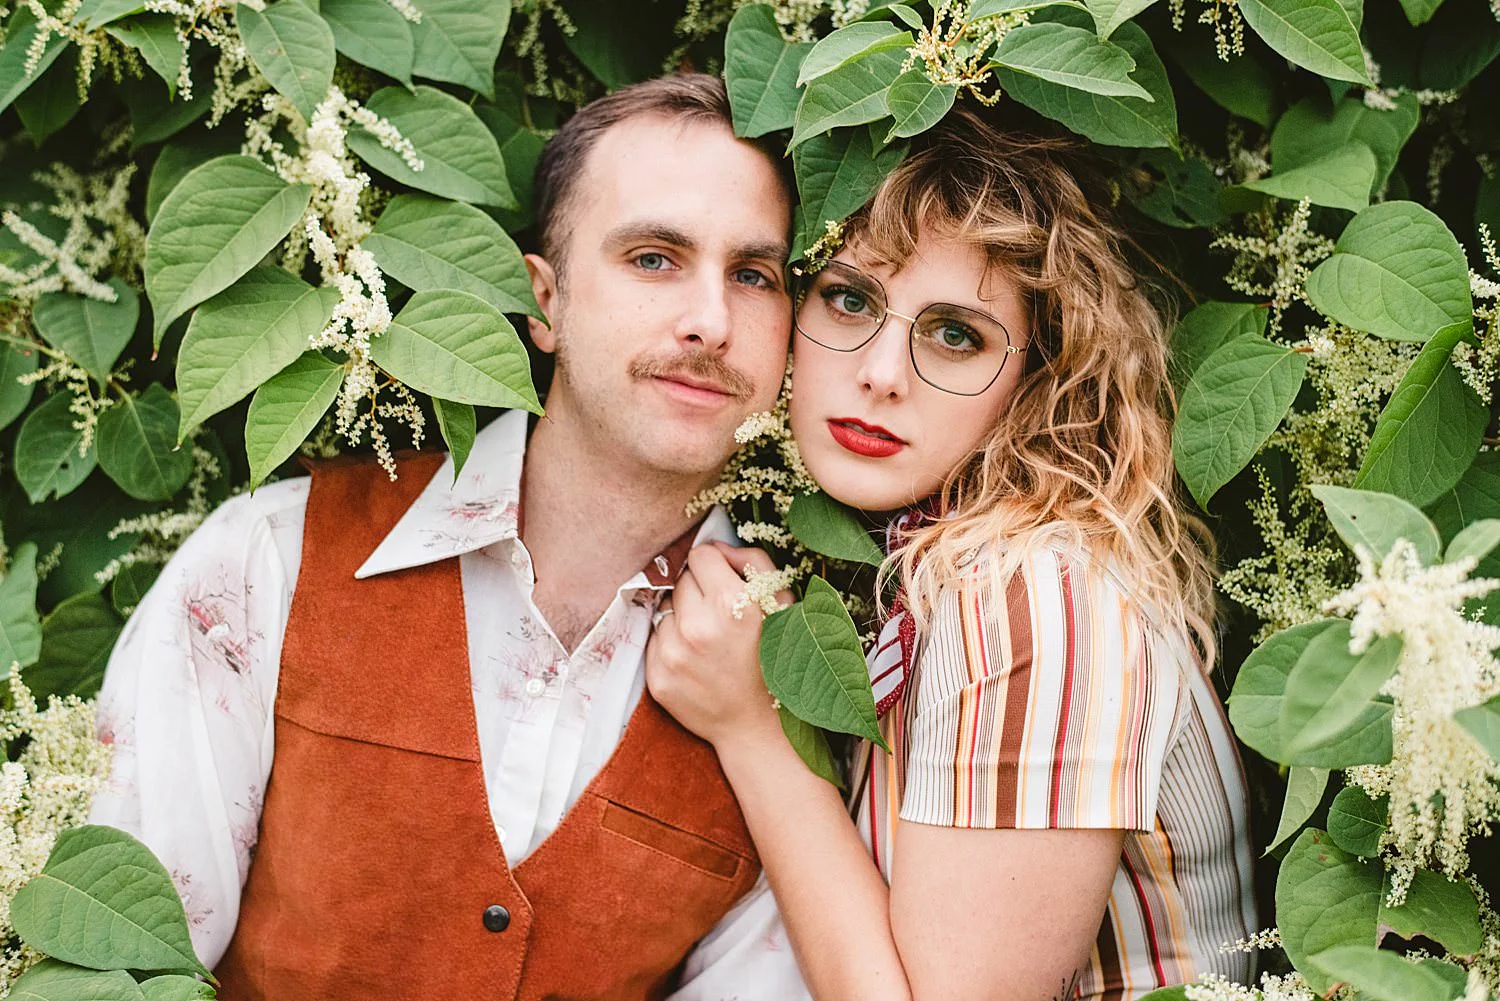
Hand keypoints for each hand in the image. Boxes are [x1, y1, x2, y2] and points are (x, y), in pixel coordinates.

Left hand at [646, 542, 790, 748]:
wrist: (759, 727)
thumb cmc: (778, 661)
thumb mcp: (784, 604)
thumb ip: (754, 563)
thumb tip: (719, 548)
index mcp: (732, 604)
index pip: (700, 555)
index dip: (714, 565)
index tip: (722, 581)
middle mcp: (698, 627)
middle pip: (681, 580)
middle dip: (699, 591)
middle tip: (719, 616)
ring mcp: (673, 654)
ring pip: (666, 609)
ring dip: (683, 617)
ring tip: (708, 641)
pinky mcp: (657, 677)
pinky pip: (655, 639)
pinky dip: (671, 644)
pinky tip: (696, 659)